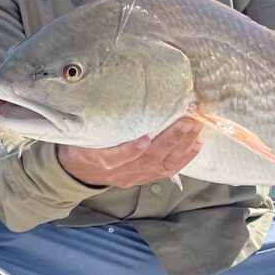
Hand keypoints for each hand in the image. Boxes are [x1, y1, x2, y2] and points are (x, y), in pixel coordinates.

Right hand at [57, 118, 205, 189]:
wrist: (78, 172)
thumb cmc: (80, 147)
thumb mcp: (78, 134)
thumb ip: (92, 123)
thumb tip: (104, 96)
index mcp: (99, 160)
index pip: (115, 158)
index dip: (130, 150)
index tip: (144, 139)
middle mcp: (120, 172)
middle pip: (148, 159)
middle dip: (170, 141)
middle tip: (187, 122)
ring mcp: (134, 176)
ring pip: (161, 166)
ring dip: (182, 147)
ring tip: (195, 129)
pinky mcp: (144, 178)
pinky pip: (167, 171)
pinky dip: (184, 158)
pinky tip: (195, 144)